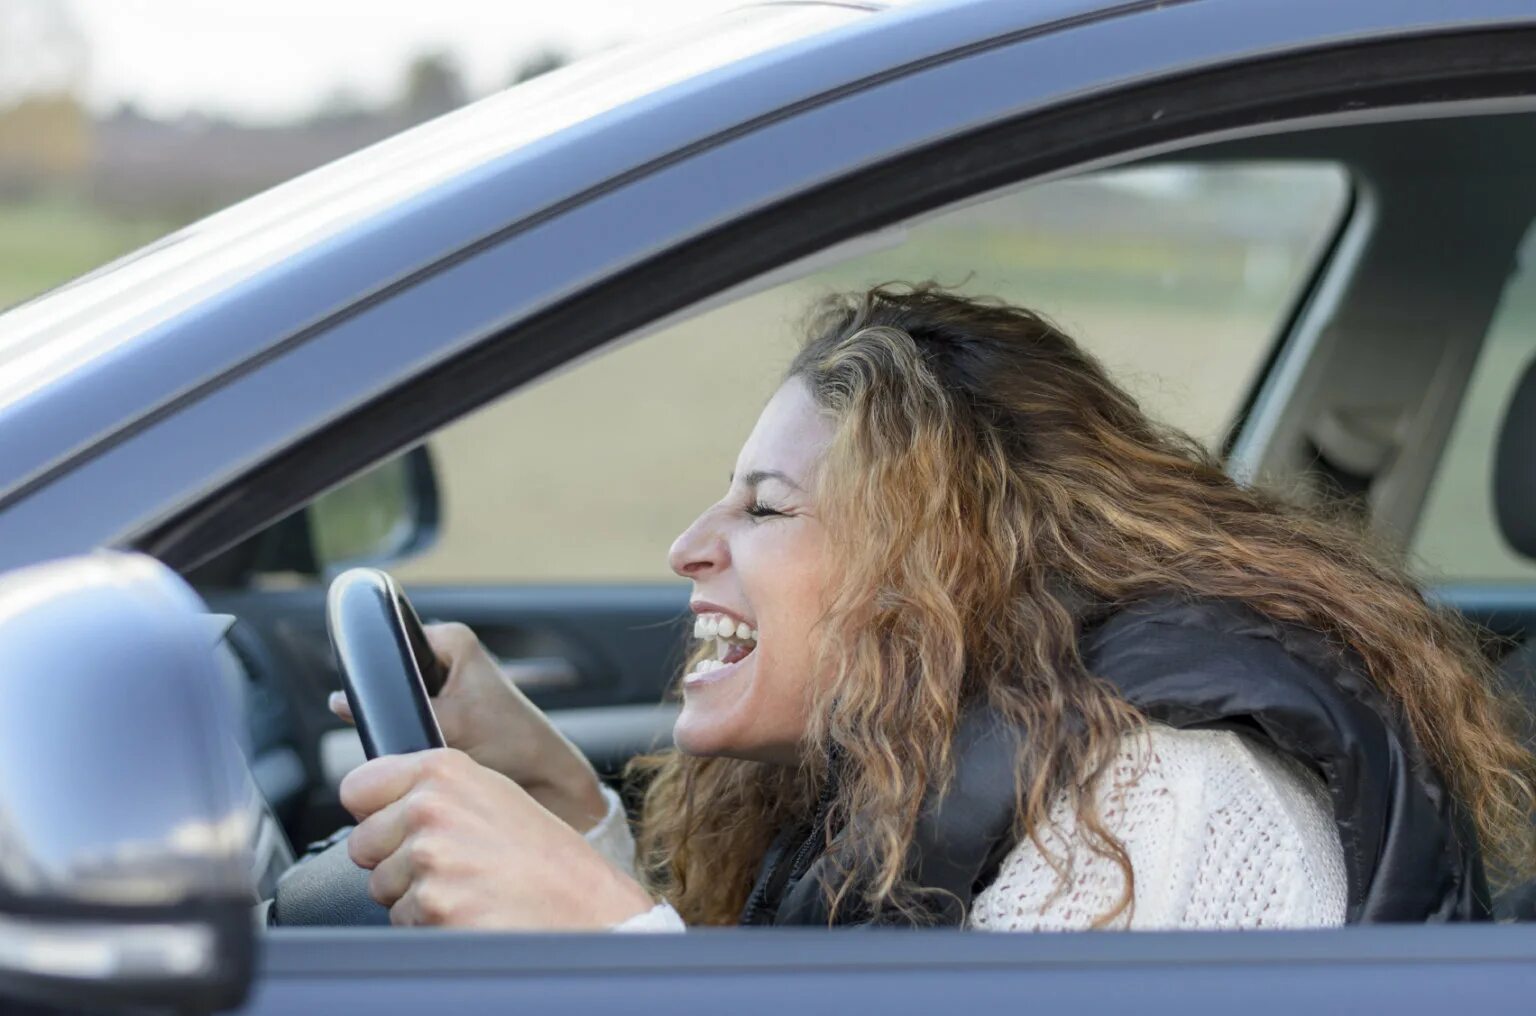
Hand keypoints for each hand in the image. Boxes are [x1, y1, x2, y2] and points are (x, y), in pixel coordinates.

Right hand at [330, 622, 606, 831]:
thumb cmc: (513, 742)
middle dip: (391, 705)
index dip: (380, 674)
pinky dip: (414, 738)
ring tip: (422, 740)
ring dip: (403, 724)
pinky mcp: (446, 715)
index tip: (379, 702)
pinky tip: (424, 752)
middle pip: (393, 675)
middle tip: (410, 727)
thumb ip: (399, 710)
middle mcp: (447, 657)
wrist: (544, 778)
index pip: (393, 642)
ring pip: (400, 702)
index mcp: (451, 640)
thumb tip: (341, 701)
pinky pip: (412, 721)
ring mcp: (446, 686)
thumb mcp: (451, 723)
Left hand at [341, 748, 654, 928]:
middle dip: (395, 859)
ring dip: (414, 894)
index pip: (358, 787)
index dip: (377, 811)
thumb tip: (380, 803)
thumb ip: (435, 789)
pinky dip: (429, 923)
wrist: (586, 906)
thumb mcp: (494, 794)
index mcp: (445, 770)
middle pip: (362, 844)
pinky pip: (402, 921)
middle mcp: (431, 808)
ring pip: (381, 886)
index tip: (398, 821)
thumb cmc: (547, 856)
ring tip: (467, 886)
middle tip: (450, 862)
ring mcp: (430, 858)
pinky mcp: (432, 906)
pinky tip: (471, 909)